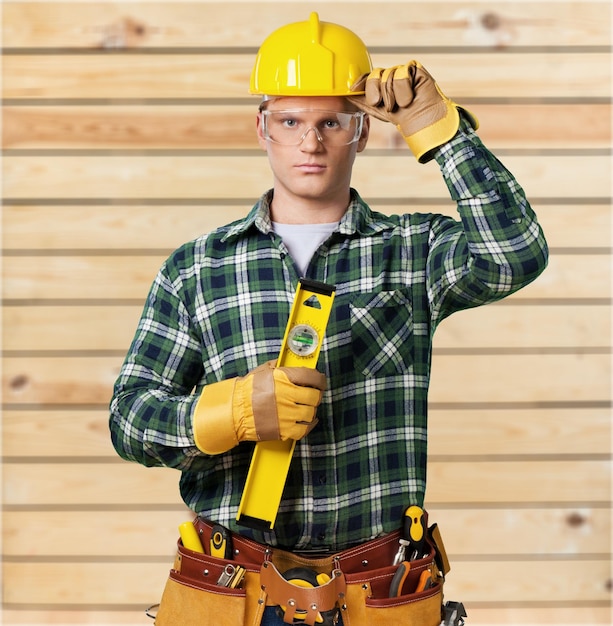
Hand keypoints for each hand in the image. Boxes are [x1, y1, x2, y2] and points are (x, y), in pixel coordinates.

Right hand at [193, 360, 325, 454]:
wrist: (234, 412)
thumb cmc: (246, 391)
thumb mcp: (261, 371)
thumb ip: (277, 367)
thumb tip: (286, 363)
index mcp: (283, 378)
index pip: (311, 376)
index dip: (320, 379)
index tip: (320, 381)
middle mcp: (288, 395)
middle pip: (314, 396)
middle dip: (316, 395)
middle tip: (314, 395)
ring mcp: (287, 414)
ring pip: (311, 412)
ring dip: (311, 409)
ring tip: (306, 407)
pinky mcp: (285, 430)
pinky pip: (305, 429)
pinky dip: (310, 425)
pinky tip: (309, 421)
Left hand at [348, 61, 476, 161]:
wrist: (422, 120)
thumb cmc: (402, 117)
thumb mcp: (378, 111)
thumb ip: (363, 100)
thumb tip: (346, 94)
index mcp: (379, 85)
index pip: (365, 78)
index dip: (359, 83)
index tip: (351, 88)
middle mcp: (388, 76)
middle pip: (374, 75)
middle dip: (377, 93)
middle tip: (385, 105)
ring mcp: (400, 71)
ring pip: (387, 76)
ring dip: (393, 95)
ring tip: (402, 104)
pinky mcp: (413, 68)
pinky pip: (401, 73)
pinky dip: (404, 88)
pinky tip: (409, 96)